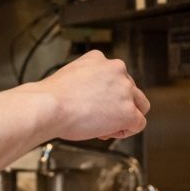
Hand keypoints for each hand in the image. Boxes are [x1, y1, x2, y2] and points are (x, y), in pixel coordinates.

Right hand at [32, 50, 149, 140]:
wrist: (49, 106)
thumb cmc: (52, 96)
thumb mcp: (70, 75)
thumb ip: (88, 81)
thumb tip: (91, 96)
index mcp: (99, 58)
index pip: (114, 76)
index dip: (106, 94)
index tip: (94, 104)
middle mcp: (116, 70)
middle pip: (130, 90)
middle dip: (118, 105)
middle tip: (100, 117)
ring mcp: (125, 90)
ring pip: (140, 105)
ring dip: (125, 116)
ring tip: (104, 125)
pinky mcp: (128, 111)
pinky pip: (138, 124)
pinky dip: (125, 131)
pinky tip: (107, 132)